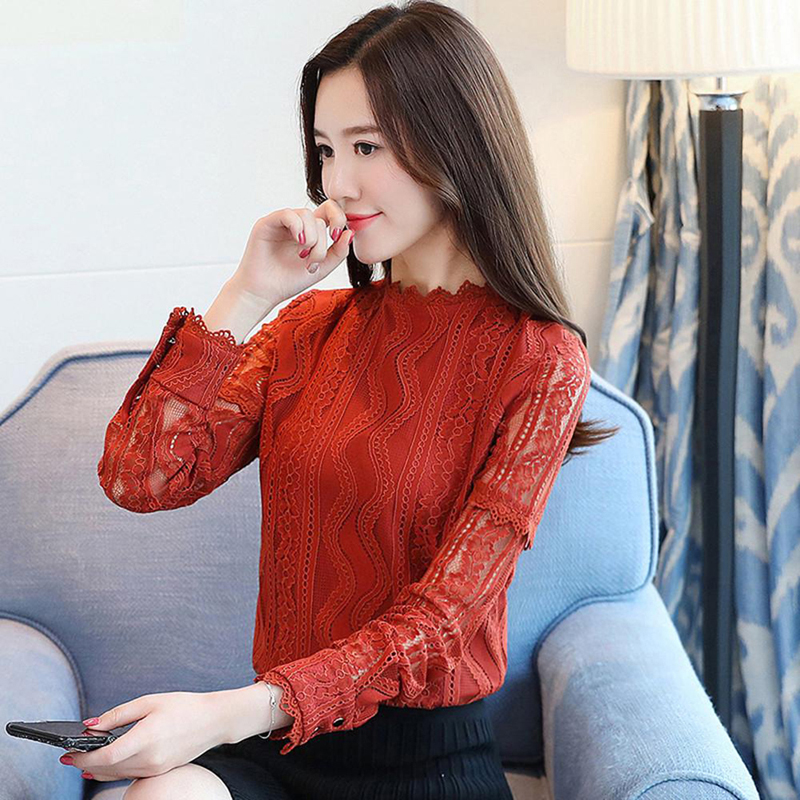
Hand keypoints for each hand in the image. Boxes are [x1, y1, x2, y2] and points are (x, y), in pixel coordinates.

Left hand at [60, 691, 225, 781]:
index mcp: (147, 738)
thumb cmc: (184, 706)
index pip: (106, 755)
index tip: (69, 752)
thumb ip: (119, 714)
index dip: (83, 756)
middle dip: (85, 763)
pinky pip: (129, 774)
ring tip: (82, 760)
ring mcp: (155, 768)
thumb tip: (92, 725)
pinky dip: (114, 770)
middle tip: (68, 756)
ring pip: (117, 774)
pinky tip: (106, 764)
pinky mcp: (159, 771)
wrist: (213, 720)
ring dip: (97, 769)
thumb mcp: (150, 702)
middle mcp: (150, 758)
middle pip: (107, 768)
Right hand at [233, 200, 354, 306]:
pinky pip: (288, 214)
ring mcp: (282, 223)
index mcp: (310, 232)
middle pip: (319, 218)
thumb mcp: (322, 268)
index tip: (337, 236)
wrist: (264, 293)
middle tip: (312, 262)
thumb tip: (350, 233)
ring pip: (306, 215)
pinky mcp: (267, 223)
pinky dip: (297, 227)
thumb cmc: (288, 281)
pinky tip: (298, 243)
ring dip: (311, 238)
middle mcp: (297, 225)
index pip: (329, 211)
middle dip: (321, 243)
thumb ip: (338, 252)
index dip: (338, 218)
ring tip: (303, 257)